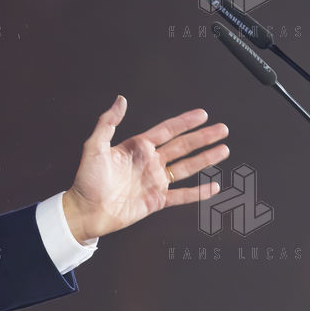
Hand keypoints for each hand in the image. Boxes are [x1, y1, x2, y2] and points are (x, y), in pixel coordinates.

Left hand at [61, 95, 228, 242]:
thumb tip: (121, 100)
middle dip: (203, 137)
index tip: (202, 114)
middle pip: (183, 146)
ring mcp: (155, 181)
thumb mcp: (94, 146)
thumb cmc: (86, 180)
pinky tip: (213, 186)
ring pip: (187, 168)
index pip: (167, 130)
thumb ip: (108, 123)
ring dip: (206, 159)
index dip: (185, 122)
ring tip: (224, 150)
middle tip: (222, 129)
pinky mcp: (156, 200)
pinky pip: (182, 195)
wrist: (86, 211)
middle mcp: (150, 162)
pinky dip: (198, 192)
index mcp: (137, 147)